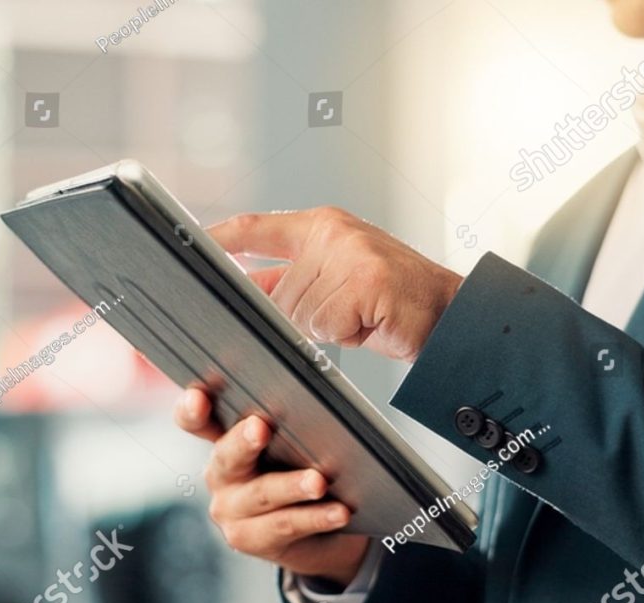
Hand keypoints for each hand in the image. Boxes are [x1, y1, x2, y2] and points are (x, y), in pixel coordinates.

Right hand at [174, 387, 369, 584]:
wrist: (316, 535)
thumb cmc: (300, 475)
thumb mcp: (290, 447)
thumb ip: (291, 428)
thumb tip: (318, 411)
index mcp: (225, 441)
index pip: (195, 421)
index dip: (191, 409)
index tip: (198, 399)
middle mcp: (220, 475)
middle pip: (227, 455)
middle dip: (244, 441)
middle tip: (259, 428)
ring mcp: (230, 510)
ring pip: (262, 494)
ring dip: (292, 486)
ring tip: (317, 482)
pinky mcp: (249, 539)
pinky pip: (285, 525)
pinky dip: (315, 517)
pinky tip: (339, 512)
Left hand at [208, 207, 462, 361]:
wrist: (451, 314)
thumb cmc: (394, 300)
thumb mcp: (338, 280)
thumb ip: (293, 281)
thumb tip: (245, 299)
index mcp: (323, 225)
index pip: (255, 228)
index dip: (220, 238)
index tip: (192, 244)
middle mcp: (332, 234)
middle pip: (276, 291)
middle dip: (298, 315)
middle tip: (340, 313)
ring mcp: (348, 257)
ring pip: (298, 313)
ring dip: (325, 328)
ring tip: (362, 314)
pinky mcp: (362, 283)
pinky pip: (324, 326)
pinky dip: (344, 335)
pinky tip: (370, 320)